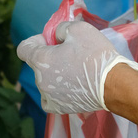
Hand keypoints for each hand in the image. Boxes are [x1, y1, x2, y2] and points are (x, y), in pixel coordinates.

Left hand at [16, 21, 137, 113]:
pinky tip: (68, 86)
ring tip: (75, 70)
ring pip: (45, 80)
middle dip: (49, 56)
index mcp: (41, 60)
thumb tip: (56, 37)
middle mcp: (39, 80)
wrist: (114, 84)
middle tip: (70, 54)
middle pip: (37, 64)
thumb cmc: (95, 54)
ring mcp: (48, 96)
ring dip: (54, 73)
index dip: (35, 41)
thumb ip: (60, 29)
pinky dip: (55, 91)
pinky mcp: (58, 108)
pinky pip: (49, 97)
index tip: (50, 40)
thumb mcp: (78, 29)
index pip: (23, 48)